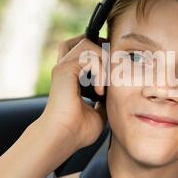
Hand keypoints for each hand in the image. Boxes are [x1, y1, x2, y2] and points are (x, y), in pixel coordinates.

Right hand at [37, 35, 108, 150]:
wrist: (63, 137)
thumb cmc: (77, 131)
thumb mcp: (98, 113)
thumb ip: (105, 101)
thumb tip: (114, 96)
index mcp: (71, 78)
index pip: (84, 53)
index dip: (101, 55)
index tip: (114, 73)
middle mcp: (65, 69)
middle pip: (83, 40)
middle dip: (102, 49)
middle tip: (111, 70)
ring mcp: (63, 67)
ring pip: (88, 43)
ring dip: (103, 61)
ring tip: (105, 83)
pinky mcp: (65, 69)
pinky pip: (89, 56)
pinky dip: (100, 70)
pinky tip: (98, 91)